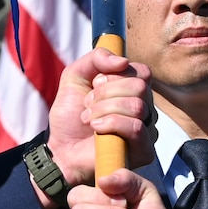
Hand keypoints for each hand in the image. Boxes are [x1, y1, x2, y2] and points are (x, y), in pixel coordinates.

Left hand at [42, 49, 154, 199]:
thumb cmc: (71, 115)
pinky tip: (96, 129)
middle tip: (88, 104)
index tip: (95, 84)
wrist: (60, 149)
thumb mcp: (75, 76)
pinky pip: (137, 128)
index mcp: (133, 90)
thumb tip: (122, 61)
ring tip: (89, 119)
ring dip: (104, 109)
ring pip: (137, 106)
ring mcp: (147, 129)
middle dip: (105, 93)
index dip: (115, 75)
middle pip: (139, 87)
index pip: (142, 72)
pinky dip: (112, 124)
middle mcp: (144, 108)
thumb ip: (97, 58)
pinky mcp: (144, 150)